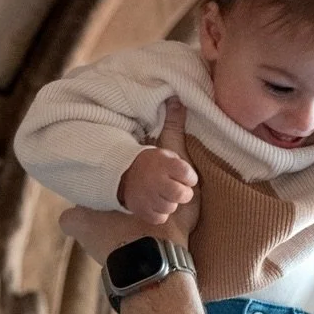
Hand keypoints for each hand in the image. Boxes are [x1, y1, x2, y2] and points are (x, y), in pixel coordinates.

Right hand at [117, 97, 199, 225]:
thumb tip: (179, 98)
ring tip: (159, 192)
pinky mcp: (144, 212)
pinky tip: (153, 202)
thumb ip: (175, 124)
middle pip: (182, 194)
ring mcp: (149, 198)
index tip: (180, 172)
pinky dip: (158, 213)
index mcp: (163, 162)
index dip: (187, 176)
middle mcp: (157, 181)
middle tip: (170, 184)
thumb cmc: (153, 163)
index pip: (189, 176)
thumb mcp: (167, 143)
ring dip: (168, 203)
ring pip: (171, 206)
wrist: (124, 179)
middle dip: (180, 192)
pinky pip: (160, 215)